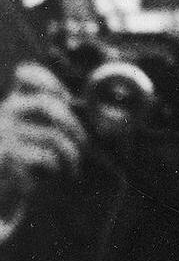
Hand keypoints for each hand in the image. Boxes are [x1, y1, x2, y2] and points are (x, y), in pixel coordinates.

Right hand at [0, 64, 85, 205]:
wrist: (6, 186)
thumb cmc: (31, 158)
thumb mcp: (41, 130)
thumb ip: (58, 116)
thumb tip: (89, 110)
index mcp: (18, 101)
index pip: (25, 74)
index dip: (48, 80)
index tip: (66, 98)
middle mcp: (8, 112)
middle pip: (47, 104)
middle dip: (73, 125)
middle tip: (82, 143)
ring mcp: (6, 133)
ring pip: (52, 135)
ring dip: (71, 153)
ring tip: (73, 165)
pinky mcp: (8, 155)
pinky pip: (46, 156)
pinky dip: (59, 167)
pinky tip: (57, 172)